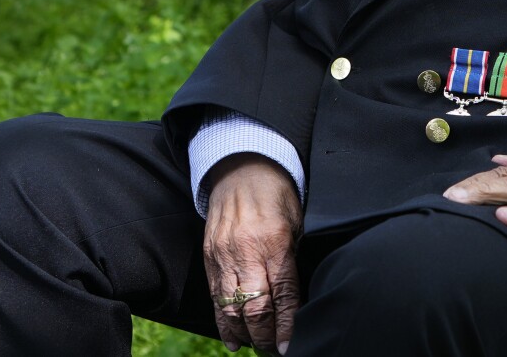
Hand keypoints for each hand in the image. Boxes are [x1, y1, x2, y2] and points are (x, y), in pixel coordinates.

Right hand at [204, 153, 302, 353]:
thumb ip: (294, 260)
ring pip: (231, 308)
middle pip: (255, 307)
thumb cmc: (277, 195)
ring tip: (257, 347)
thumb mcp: (297, 222)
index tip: (289, 348)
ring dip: (245, 334)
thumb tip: (297, 302)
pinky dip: (223, 324)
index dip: (286, 327)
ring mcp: (224, 255)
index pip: (282, 295)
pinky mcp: (209, 256)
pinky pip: (215, 297)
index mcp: (275, 242)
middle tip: (274, 351)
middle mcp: (247, 251)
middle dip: (266, 337)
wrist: (240, 168)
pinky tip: (233, 340)